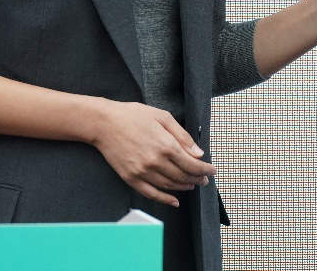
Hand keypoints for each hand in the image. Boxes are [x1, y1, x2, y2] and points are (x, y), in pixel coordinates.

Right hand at [88, 101, 214, 206]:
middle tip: (203, 178)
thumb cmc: (132, 115)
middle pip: (183, 177)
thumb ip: (182, 136)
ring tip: (191, 184)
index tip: (212, 170)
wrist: (103, 123)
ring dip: (184, 187)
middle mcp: (156, 161)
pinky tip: (174, 201)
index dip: (205, 169)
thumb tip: (198, 153)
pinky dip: (165, 199)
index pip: (192, 164)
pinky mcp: (131, 178)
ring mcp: (142, 172)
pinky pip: (151, 193)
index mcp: (166, 145)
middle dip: (197, 178)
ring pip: (170, 186)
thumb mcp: (162, 117)